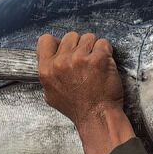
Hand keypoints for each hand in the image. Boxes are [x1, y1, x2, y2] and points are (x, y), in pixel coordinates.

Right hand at [37, 32, 134, 153]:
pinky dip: (106, 52)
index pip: (46, 40)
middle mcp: (61, 62)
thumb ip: (49, 74)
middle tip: (85, 61)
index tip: (66, 50)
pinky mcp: (99, 59)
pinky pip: (104, 43)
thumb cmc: (76, 108)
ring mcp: (80, 59)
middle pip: (70, 36)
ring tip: (95, 64)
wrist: (96, 117)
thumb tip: (50, 60)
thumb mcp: (51, 94)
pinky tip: (105, 65)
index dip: (58, 43)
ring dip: (94, 48)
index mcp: (46, 70)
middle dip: (79, 46)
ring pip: (88, 37)